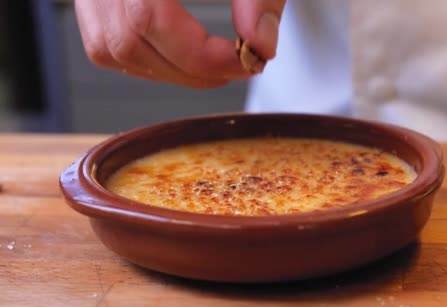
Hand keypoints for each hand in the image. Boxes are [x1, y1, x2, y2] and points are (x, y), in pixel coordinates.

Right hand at [75, 0, 285, 87]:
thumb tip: (260, 45)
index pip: (147, 15)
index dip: (198, 55)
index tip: (244, 61)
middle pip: (125, 39)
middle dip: (189, 69)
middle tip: (235, 65)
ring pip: (109, 46)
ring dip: (167, 69)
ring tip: (212, 63)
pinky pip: (104, 37)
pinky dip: (146, 56)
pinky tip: (182, 51)